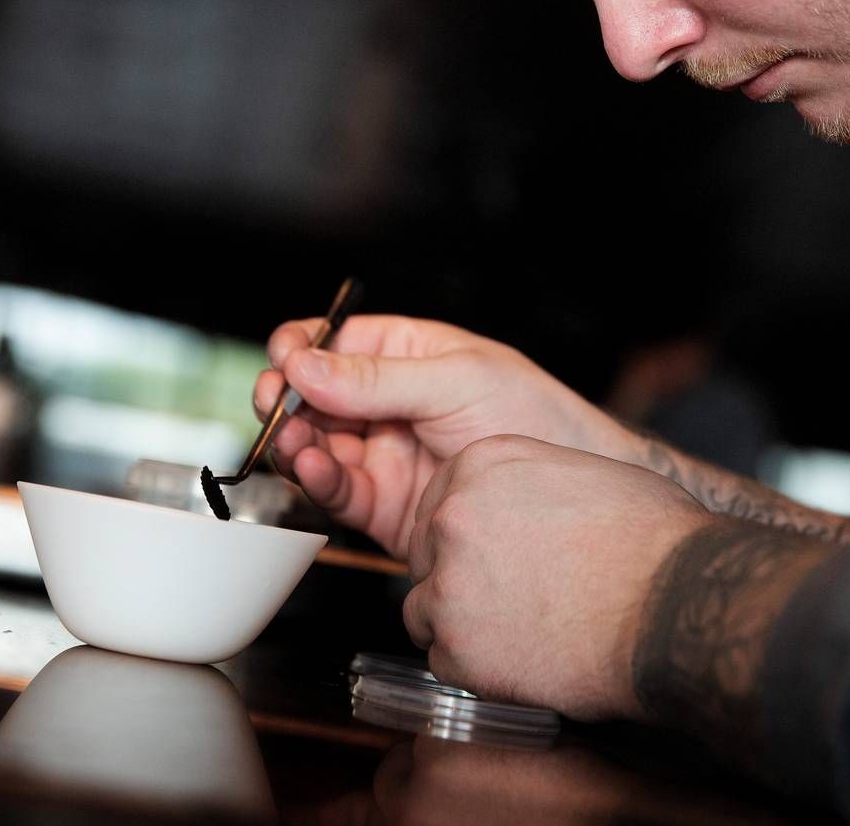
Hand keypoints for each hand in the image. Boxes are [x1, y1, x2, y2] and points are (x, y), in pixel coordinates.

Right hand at [254, 316, 634, 557]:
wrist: (575, 491)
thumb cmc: (538, 418)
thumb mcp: (458, 381)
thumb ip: (378, 379)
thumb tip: (305, 363)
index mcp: (405, 355)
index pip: (333, 343)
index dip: (300, 348)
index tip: (286, 360)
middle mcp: (385, 404)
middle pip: (310, 396)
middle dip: (284, 398)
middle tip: (275, 404)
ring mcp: (382, 455)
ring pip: (314, 444)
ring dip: (293, 441)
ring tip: (295, 441)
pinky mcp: (383, 506)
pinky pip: (337, 490)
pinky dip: (316, 479)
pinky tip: (314, 468)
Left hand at [402, 435, 710, 719]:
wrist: (674, 604)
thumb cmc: (652, 540)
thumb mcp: (587, 473)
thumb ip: (532, 484)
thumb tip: (526, 503)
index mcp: (481, 464)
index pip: (439, 504)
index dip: (465, 538)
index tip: (492, 558)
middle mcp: (453, 516)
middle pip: (425, 556)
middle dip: (458, 580)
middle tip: (511, 601)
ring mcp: (449, 582)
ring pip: (426, 611)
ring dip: (462, 627)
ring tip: (522, 633)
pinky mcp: (457, 646)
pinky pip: (445, 662)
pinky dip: (477, 671)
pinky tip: (526, 661)